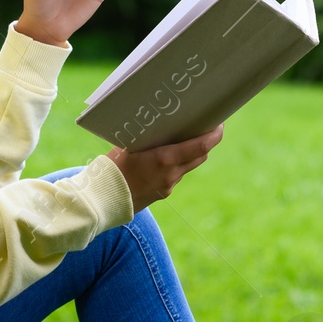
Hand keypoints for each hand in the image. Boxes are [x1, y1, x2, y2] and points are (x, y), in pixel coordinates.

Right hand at [106, 124, 223, 213]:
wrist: (103, 200)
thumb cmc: (112, 167)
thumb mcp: (128, 145)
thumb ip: (148, 137)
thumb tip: (157, 121)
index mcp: (165, 159)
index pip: (201, 146)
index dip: (214, 135)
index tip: (219, 124)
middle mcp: (171, 174)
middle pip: (200, 156)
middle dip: (205, 142)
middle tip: (203, 128)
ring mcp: (168, 185)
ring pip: (188, 167)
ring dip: (189, 155)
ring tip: (182, 141)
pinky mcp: (163, 193)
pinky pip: (175, 176)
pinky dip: (174, 166)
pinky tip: (163, 159)